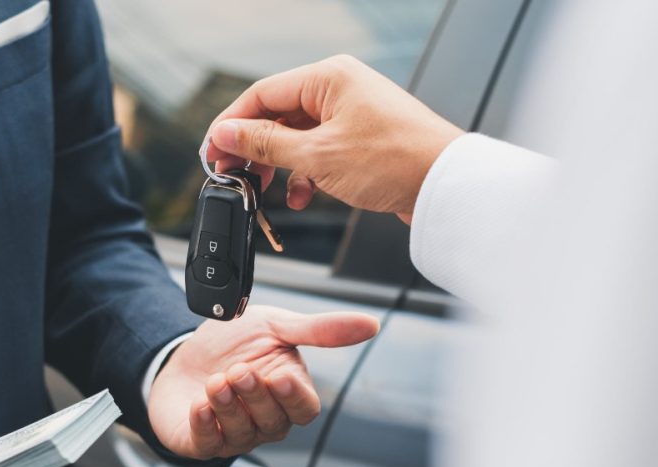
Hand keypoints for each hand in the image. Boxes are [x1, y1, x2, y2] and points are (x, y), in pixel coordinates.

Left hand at [149, 306, 377, 458]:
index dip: (293, 397)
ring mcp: (233, 434)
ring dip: (227, 407)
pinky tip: (199, 405)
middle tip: (238, 370)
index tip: (279, 377)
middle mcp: (264, 420)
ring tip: (215, 381)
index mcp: (287, 394)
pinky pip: (206, 443)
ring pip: (241, 433)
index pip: (304, 409)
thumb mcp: (275, 326)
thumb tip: (371, 324)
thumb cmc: (233, 344)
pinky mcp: (200, 441)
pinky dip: (203, 425)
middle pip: (273, 422)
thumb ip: (320, 330)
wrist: (182, 353)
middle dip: (255, 396)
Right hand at [204, 55, 463, 222]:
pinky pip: (318, 152)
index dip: (230, 125)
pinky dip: (304, 175)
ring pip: (296, 138)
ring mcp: (351, 114)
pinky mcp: (360, 140)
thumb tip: (225, 135)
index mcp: (328, 78)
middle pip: (276, 116)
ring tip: (266, 191)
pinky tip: (301, 196)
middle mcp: (338, 89)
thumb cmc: (394, 161)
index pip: (261, 94)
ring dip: (279, 167)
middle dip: (253, 150)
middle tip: (233, 176)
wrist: (446, 186)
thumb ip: (265, 145)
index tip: (212, 153)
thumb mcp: (316, 156)